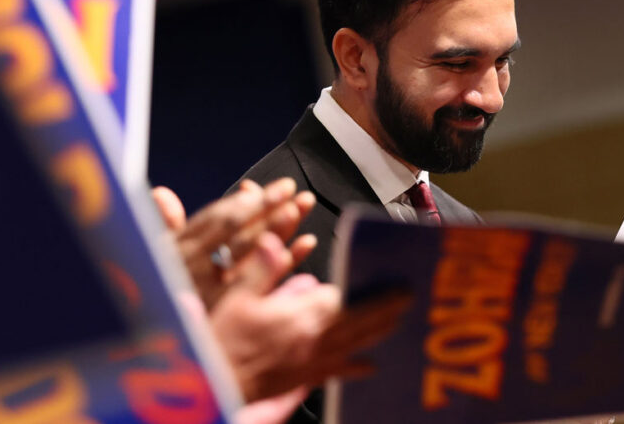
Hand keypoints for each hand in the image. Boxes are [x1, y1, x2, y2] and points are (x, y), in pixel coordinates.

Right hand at [152, 178, 315, 309]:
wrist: (178, 349)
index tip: (263, 186)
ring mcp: (223, 294)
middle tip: (291, 191)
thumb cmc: (165, 296)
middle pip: (243, 235)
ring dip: (281, 229)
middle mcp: (200, 274)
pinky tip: (308, 243)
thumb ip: (166, 226)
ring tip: (300, 208)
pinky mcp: (242, 310)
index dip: (244, 201)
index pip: (218, 220)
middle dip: (268, 209)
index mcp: (181, 254)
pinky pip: (272, 282)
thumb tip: (161, 194)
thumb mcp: (155, 259)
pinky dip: (291, 260)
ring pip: (258, 255)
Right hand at [211, 273, 410, 402]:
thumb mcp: (236, 297)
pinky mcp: (306, 378)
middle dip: (386, 309)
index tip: (386, 278)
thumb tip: (272, 241)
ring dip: (380, 332)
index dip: (368, 289)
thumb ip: (260, 269)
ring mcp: (313, 362)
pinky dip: (357, 368)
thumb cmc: (222, 342)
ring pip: (356, 346)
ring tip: (399, 321)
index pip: (345, 299)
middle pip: (360, 323)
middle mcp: (314, 341)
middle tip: (408, 297)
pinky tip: (371, 367)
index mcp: (300, 317)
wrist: (216, 383)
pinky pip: (339, 372)